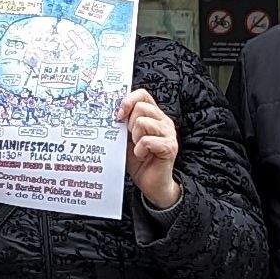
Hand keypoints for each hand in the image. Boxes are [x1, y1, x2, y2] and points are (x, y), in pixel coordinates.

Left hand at [122, 89, 181, 208]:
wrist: (151, 184)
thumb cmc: (138, 161)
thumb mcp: (127, 138)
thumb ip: (123, 123)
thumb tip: (110, 110)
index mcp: (154, 115)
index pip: (143, 94)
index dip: (128, 100)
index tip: (118, 115)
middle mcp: (164, 121)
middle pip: (141, 107)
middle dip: (130, 124)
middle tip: (132, 139)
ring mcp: (169, 133)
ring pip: (143, 122)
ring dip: (135, 138)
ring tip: (138, 148)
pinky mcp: (170, 147)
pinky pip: (147, 141)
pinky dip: (140, 150)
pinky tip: (143, 156)